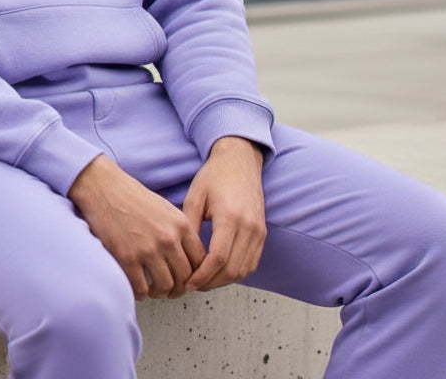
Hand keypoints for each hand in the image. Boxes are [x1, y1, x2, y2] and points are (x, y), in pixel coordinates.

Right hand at [68, 155, 206, 299]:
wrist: (105, 188)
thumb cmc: (132, 197)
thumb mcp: (165, 209)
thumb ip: (178, 232)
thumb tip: (186, 258)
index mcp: (180, 225)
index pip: (200, 261)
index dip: (195, 275)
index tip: (187, 279)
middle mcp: (168, 238)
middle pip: (185, 277)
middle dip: (179, 289)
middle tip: (171, 290)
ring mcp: (148, 249)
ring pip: (165, 286)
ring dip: (160, 293)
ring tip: (153, 289)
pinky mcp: (128, 258)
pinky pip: (141, 288)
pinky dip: (141, 293)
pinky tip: (138, 287)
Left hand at [182, 137, 265, 291]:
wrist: (240, 160)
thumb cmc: (215, 175)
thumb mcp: (195, 197)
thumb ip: (190, 226)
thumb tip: (183, 255)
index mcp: (230, 216)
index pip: (218, 258)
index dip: (203, 276)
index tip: (189, 283)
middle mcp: (248, 226)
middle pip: (232, 269)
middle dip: (211, 283)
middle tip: (194, 286)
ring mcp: (258, 230)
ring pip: (244, 269)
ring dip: (224, 281)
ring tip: (205, 281)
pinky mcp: (262, 233)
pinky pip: (252, 262)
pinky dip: (237, 272)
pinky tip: (220, 272)